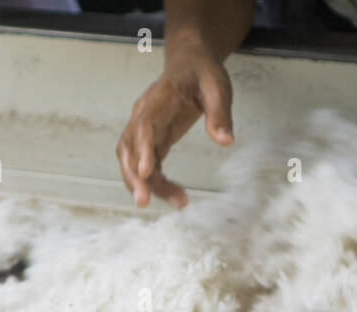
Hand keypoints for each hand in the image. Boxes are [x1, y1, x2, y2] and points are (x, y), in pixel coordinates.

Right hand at [117, 48, 234, 208]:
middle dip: (134, 177)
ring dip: (143, 185)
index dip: (143, 149)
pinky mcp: (149, 141)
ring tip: (174, 202)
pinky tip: (174, 196)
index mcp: (158, 98)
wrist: (189, 64)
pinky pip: (145, 165)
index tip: (145, 172)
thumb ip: (220, 113)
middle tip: (144, 202)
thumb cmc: (202, 73)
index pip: (144, 126)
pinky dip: (154, 183)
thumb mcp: (217, 87)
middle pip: (130, 149)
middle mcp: (143, 115)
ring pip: (132, 161)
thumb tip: (225, 141)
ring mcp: (142, 129)